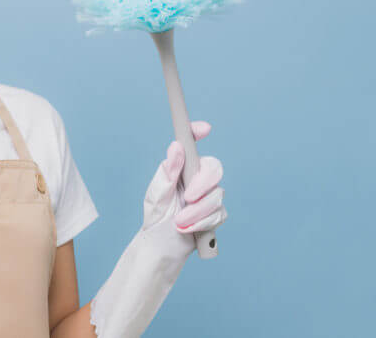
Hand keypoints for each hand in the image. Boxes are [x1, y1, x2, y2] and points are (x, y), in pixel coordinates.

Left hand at [142, 120, 227, 250]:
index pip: (191, 145)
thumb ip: (167, 173)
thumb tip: (175, 147)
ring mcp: (208, 195)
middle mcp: (196, 178)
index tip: (204, 129)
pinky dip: (202, 223)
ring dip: (197, 211)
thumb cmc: (156, 217)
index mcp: (180, 168)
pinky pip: (219, 214)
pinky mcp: (216, 213)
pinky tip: (188, 229)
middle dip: (203, 184)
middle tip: (187, 198)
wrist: (162, 246)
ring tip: (179, 222)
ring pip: (217, 195)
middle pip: (214, 168)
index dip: (197, 133)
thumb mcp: (157, 195)